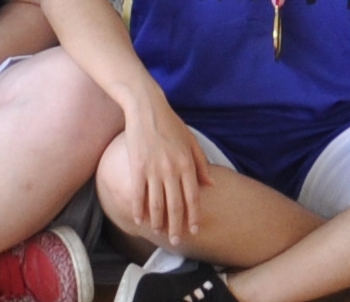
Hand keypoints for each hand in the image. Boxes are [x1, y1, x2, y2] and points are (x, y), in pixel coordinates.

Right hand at [118, 101, 214, 249]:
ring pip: (157, 203)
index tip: (194, 230)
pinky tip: (139, 220)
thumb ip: (201, 163)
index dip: (193, 216)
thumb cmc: (171, 123)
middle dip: (176, 226)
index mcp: (186, 163)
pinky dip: (138, 209)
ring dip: (158, 222)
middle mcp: (171, 169)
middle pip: (175, 205)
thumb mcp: (191, 140)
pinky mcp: (137, 167)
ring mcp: (153, 169)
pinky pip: (138, 194)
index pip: (192, 197)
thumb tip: (211, 185)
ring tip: (158, 233)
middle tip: (177, 241)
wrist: (146, 108)